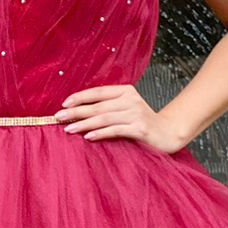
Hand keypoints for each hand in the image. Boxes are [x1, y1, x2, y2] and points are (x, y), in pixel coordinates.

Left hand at [54, 83, 187, 153]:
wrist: (168, 133)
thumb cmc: (142, 123)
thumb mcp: (126, 109)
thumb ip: (108, 107)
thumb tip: (79, 111)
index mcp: (126, 91)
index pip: (98, 92)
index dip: (80, 97)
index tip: (64, 104)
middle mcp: (130, 100)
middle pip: (98, 105)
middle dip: (76, 111)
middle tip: (59, 117)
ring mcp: (136, 113)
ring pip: (104, 118)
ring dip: (84, 123)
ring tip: (68, 129)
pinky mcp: (140, 128)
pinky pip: (116, 130)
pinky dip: (100, 133)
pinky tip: (88, 136)